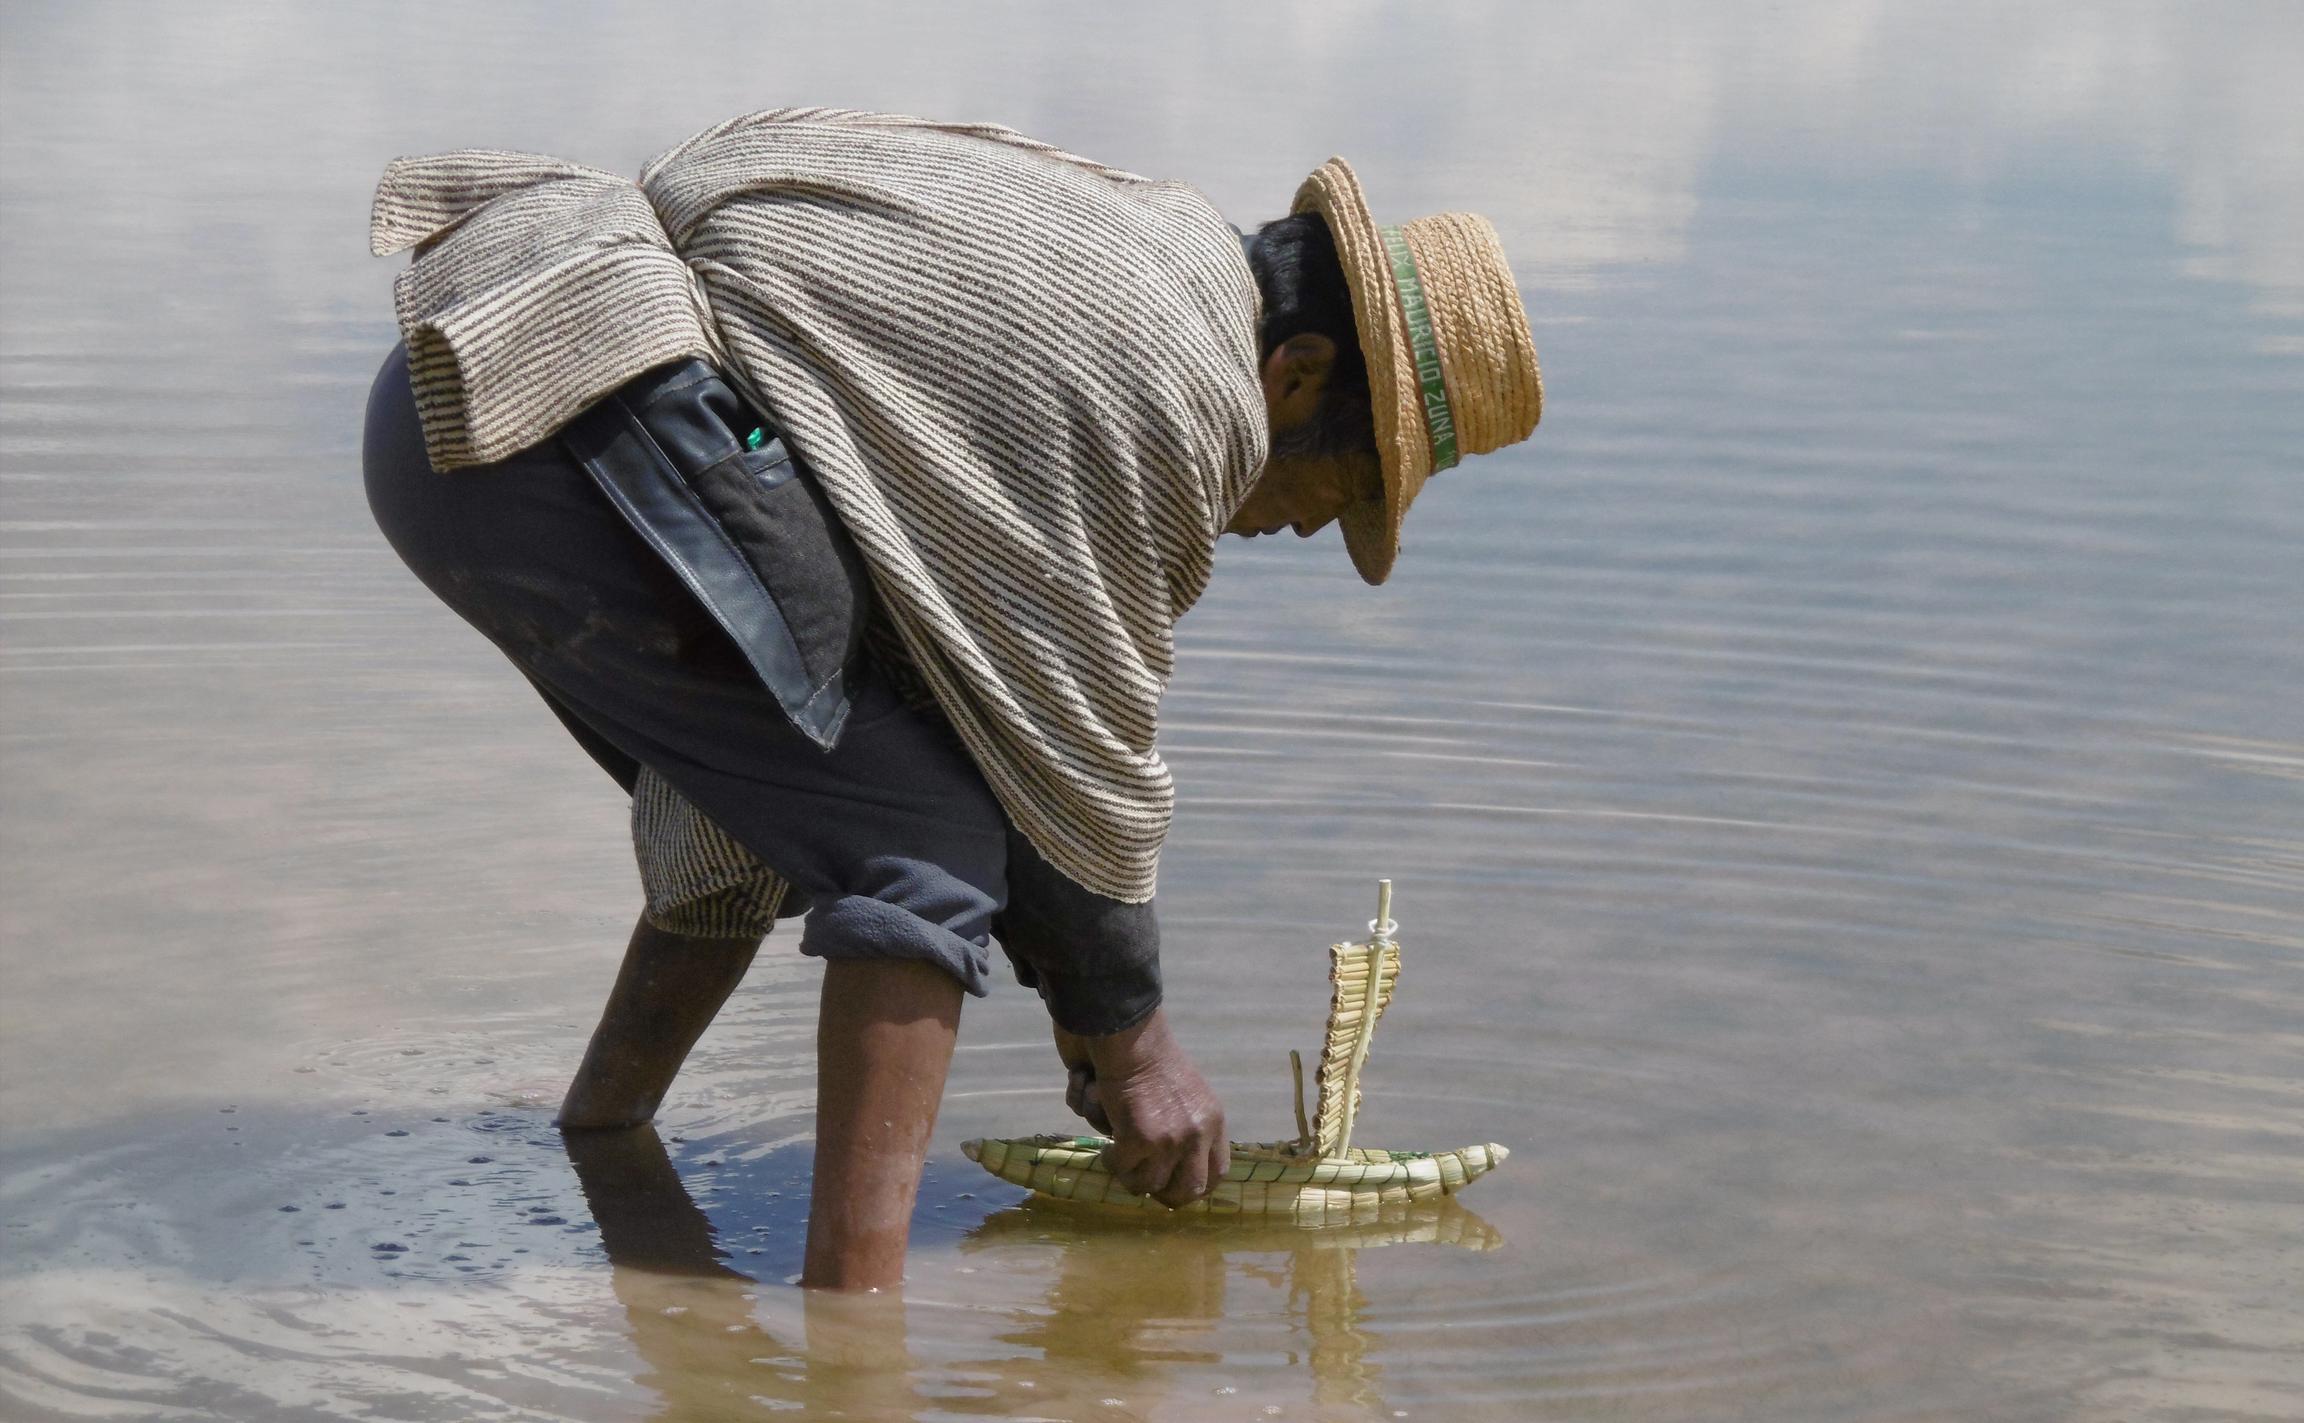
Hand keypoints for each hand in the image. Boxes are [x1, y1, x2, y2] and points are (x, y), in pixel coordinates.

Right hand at [1051, 1010, 1227, 1207]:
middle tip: (1138, 1180)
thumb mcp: (1184, 1091)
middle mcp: (1199, 1132)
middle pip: (1189, 1190)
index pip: (1217, 1172)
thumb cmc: (1146, 1051)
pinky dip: (1109, 1157)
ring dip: (1128, 1172)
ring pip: (1148, 1185)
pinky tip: (1106, 1143)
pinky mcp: (1141, 1140)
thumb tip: (1172, 1163)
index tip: (1169, 1185)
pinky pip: (1121, 1167)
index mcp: (1212, 1118)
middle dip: (1161, 1194)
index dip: (1191, 1186)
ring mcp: (1172, 1139)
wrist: (1125, 1030)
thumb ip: (1185, 1122)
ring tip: (1115, 1153)